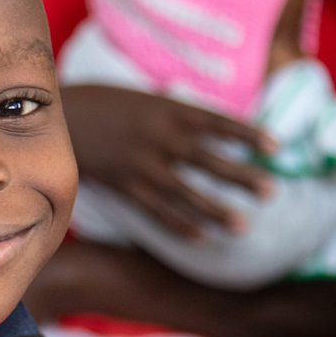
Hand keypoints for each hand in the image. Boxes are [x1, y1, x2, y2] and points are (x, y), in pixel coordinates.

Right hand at [61, 84, 273, 238]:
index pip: (217, 122)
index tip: (276, 147)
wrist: (58, 116)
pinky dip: (179, 225)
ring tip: (243, 226)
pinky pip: (157, 210)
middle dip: (242, 176)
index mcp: (168, 109)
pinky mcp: (125, 185)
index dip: (248, 134)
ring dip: (216, 210)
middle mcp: (160, 137)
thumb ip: (176, 115)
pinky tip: (202, 237)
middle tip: (272, 192)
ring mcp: (142, 164)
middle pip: (209, 160)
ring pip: (187, 192)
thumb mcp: (145, 99)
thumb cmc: (104, 102)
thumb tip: (208, 131)